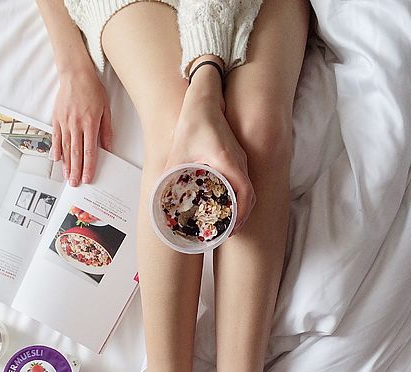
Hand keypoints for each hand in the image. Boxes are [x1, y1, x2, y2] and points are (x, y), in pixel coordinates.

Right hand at [51, 67, 112, 185]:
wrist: (75, 74)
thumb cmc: (92, 90)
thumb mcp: (106, 110)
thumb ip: (106, 131)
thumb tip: (108, 148)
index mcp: (90, 124)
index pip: (90, 152)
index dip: (88, 167)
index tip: (88, 178)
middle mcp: (76, 125)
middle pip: (76, 153)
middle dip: (76, 171)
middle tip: (75, 183)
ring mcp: (64, 122)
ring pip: (65, 148)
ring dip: (66, 164)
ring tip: (67, 176)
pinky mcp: (56, 118)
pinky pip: (56, 137)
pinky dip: (56, 149)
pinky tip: (57, 159)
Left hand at [166, 61, 254, 235]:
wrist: (204, 100)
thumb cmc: (192, 123)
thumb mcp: (177, 152)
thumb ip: (169, 176)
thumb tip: (160, 200)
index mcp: (227, 161)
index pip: (244, 192)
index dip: (241, 213)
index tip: (233, 228)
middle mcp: (239, 161)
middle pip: (250, 196)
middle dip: (243, 216)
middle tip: (229, 232)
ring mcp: (241, 159)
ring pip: (249, 189)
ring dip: (243, 207)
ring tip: (230, 222)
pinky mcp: (238, 158)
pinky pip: (245, 181)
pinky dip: (241, 197)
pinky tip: (228, 204)